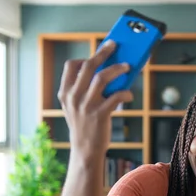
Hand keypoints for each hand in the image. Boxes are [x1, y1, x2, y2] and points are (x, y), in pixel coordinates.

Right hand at [57, 40, 133, 157]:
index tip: (97, 54)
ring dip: (118, 68)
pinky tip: (129, 94)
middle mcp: (74, 96)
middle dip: (103, 52)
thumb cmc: (84, 126)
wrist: (85, 150)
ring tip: (127, 66)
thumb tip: (106, 72)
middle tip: (114, 45)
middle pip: (89, 65)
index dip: (85, 57)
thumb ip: (83, 91)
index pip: (71, 66)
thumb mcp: (76, 107)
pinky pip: (116, 96)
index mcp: (65, 93)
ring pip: (102, 77)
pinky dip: (125, 92)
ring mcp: (86, 105)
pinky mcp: (100, 114)